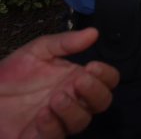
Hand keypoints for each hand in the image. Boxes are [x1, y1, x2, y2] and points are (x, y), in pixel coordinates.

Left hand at [0, 27, 118, 138]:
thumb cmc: (12, 74)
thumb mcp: (37, 51)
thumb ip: (65, 43)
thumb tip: (94, 32)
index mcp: (76, 79)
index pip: (107, 80)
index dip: (107, 75)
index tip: (92, 66)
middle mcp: (73, 100)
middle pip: (102, 102)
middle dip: (95, 91)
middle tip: (78, 81)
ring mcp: (58, 120)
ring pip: (82, 121)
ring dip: (73, 109)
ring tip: (56, 97)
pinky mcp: (41, 136)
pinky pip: (56, 135)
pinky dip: (52, 125)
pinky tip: (42, 114)